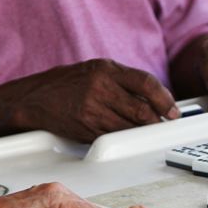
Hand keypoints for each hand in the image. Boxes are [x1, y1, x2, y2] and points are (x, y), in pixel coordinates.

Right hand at [10, 59, 179, 141]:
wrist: (34, 99)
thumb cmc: (69, 83)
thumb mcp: (97, 70)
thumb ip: (125, 81)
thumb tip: (156, 99)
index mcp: (106, 69)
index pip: (146, 83)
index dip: (165, 99)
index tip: (173, 111)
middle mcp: (99, 88)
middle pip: (141, 109)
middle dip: (157, 120)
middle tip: (164, 124)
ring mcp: (92, 110)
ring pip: (129, 127)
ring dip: (142, 131)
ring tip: (146, 129)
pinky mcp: (86, 129)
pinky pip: (114, 137)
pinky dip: (124, 137)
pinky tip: (126, 133)